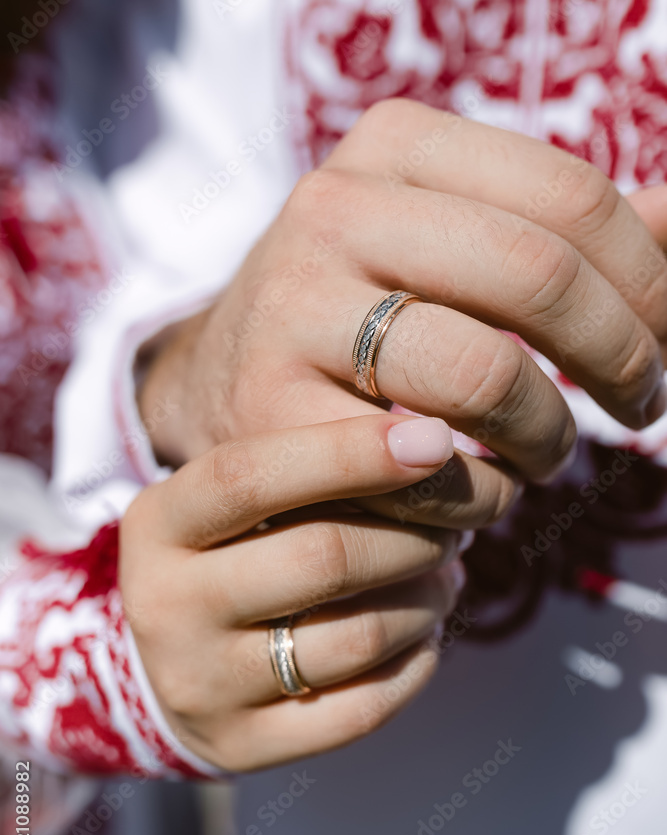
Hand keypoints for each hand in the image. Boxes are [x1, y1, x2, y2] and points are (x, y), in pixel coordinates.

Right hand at [120, 413, 466, 770]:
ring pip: (359, 637)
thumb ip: (306, 469)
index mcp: (160, 525)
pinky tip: (423, 634)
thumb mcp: (234, 504)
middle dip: (414, 535)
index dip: (350, 454)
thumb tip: (428, 446)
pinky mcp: (244, 744)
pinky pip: (366, 708)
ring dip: (428, 599)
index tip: (434, 441)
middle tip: (455, 522)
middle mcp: (168, 606)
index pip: (251, 477)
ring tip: (444, 575)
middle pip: (322, 558)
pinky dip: (416, 663)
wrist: (166, 666)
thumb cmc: (228, 559)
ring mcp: (202, 684)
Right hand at [140, 100, 666, 527]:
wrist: (221, 380)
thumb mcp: (442, 241)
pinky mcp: (273, 411)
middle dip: (621, 358)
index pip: (569, 196)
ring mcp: (293, 309)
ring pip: (485, 377)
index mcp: (391, 148)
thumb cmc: (358, 312)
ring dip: (548, 439)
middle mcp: (334, 211)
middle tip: (641, 409)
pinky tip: (478, 492)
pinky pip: (429, 468)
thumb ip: (556, 231)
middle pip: (538, 276)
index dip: (648, 280)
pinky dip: (480, 495)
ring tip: (547, 458)